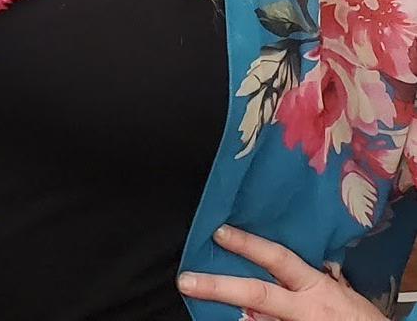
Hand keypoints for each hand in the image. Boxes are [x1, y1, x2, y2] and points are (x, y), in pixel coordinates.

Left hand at [177, 224, 385, 320]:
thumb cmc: (357, 317)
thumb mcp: (338, 290)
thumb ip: (308, 276)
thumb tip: (280, 259)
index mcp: (314, 286)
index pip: (277, 259)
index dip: (247, 244)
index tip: (219, 231)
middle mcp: (302, 309)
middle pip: (256, 294)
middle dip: (219, 287)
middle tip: (186, 280)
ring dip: (225, 315)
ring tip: (194, 303)